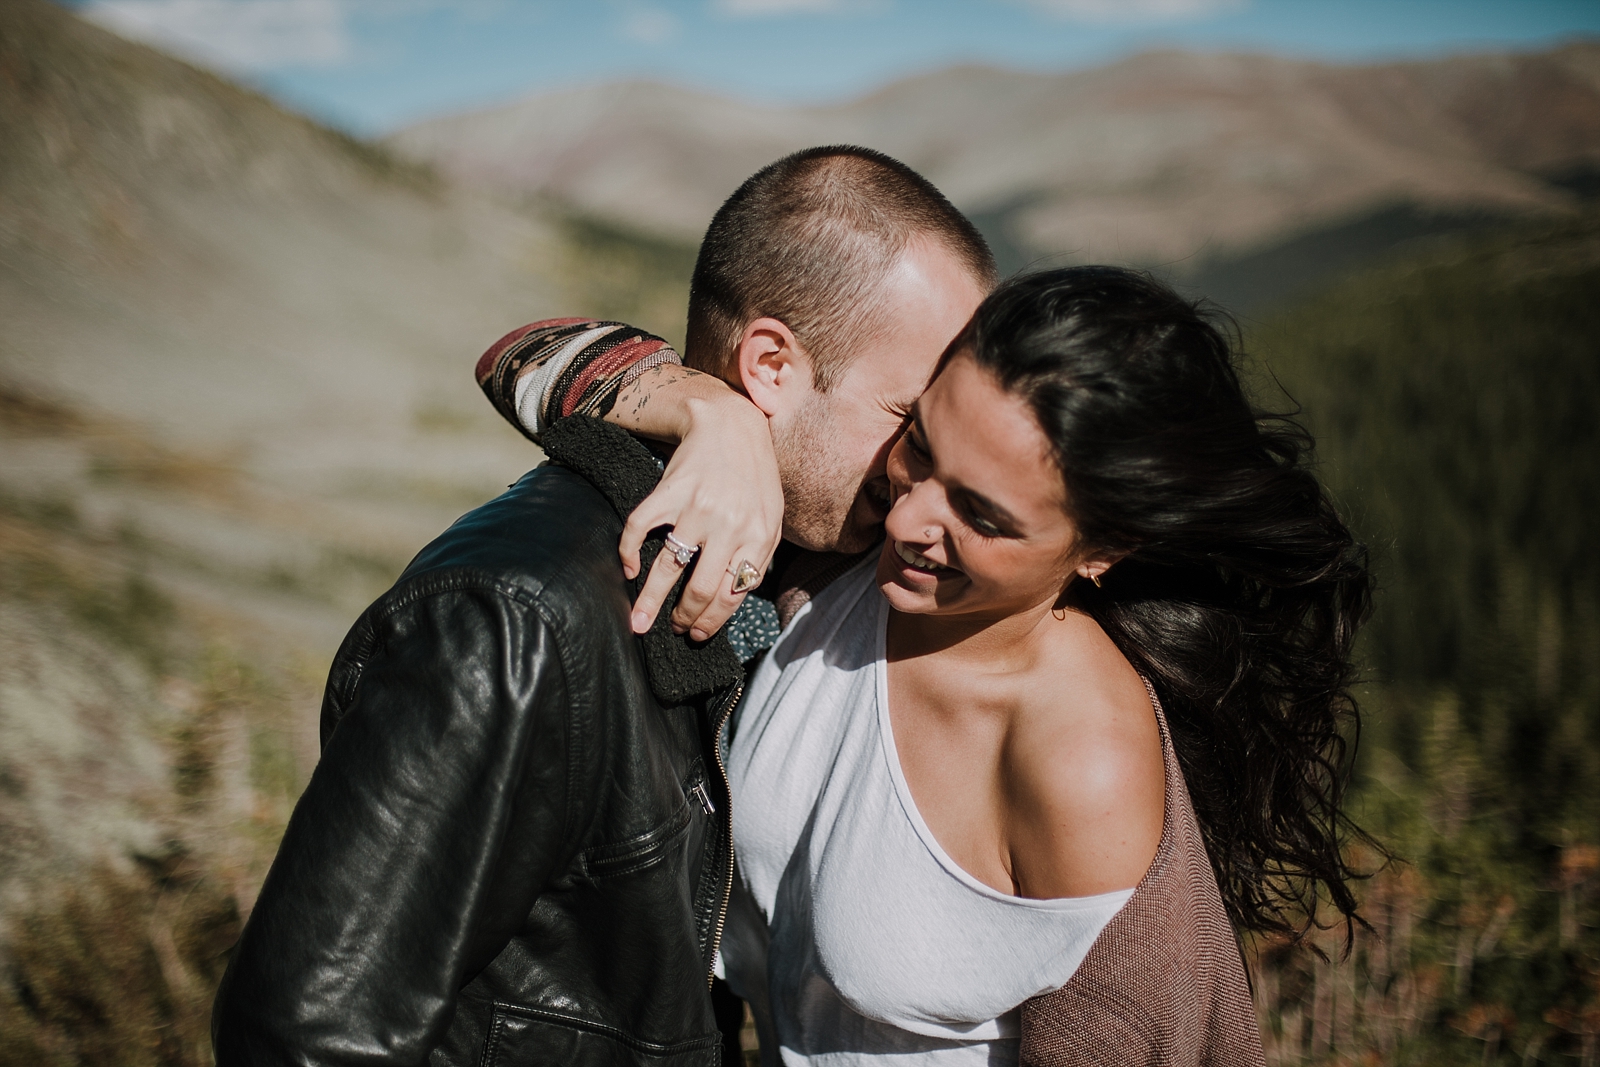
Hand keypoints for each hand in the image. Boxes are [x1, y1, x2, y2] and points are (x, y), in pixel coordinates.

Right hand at [621, 391, 782, 639]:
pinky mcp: (669, 491)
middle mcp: (729, 524)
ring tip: (638, 622)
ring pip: (668, 567)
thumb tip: (732, 600)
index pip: (733, 594)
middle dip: (685, 618)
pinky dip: (628, 552)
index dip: (713, 621)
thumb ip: (758, 555)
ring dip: (650, 601)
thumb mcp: (771, 516)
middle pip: (702, 589)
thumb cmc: (753, 477)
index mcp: (759, 535)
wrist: (730, 424)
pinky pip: (640, 529)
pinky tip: (627, 569)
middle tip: (674, 629)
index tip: (698, 634)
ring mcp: (697, 508)